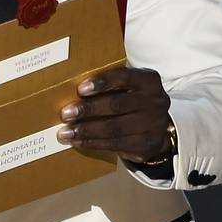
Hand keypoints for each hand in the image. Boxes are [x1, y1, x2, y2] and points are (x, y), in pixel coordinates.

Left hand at [56, 66, 172, 163]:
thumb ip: (108, 86)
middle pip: (117, 104)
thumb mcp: (128, 87)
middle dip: (88, 110)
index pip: (124, 77)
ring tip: (65, 132)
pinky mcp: (147, 144)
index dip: (102, 83)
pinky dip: (93, 143)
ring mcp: (154, 125)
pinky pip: (116, 144)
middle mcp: (155, 101)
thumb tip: (69, 90)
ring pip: (115, 128)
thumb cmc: (132, 100)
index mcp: (148, 80)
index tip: (80, 89)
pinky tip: (77, 141)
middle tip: (65, 114)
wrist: (156, 129)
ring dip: (86, 130)